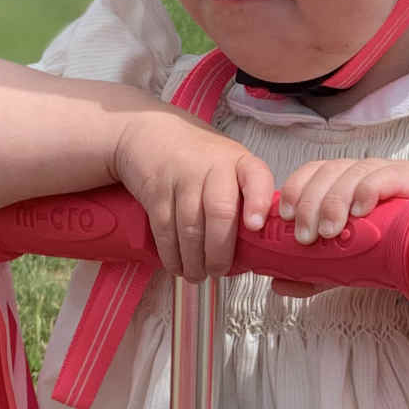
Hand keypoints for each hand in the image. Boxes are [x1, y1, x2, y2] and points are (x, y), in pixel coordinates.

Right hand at [112, 107, 275, 281]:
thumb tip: (256, 247)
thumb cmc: (198, 158)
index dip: (258, 202)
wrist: (150, 134)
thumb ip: (244, 196)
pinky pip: (165, 229)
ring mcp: (182, 177)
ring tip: (198, 275)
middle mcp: (212, 166)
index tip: (255, 226)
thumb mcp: (229, 165)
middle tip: (219, 271)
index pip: (256, 177)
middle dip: (220, 251)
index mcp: (238, 161)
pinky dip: (171, 254)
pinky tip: (177, 266)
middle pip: (220, 211)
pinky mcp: (156, 190)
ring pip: (190, 226)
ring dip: (194, 259)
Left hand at [269, 157, 408, 297]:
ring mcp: (394, 173)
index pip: (316, 170)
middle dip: (312, 201)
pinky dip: (370, 190)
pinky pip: (390, 175)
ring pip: (356, 171)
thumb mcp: (346, 268)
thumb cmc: (392, 257)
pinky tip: (361, 211)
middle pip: (331, 170)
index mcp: (348, 183)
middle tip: (307, 236)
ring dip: (336, 200)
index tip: (287, 217)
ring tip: (329, 232)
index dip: (298, 187)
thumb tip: (276, 284)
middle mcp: (369, 172)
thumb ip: (313, 274)